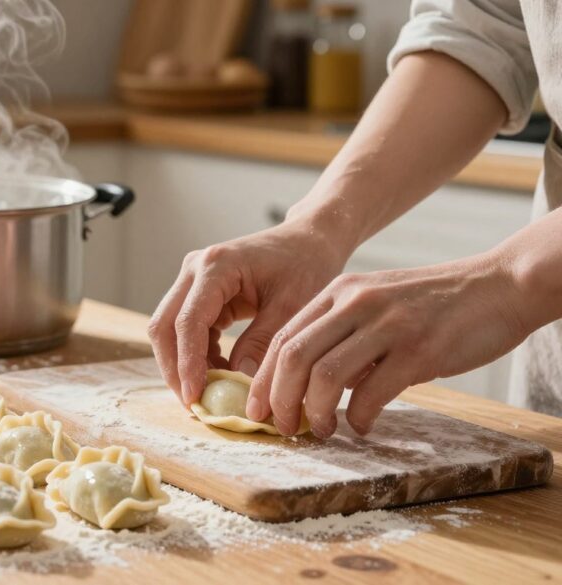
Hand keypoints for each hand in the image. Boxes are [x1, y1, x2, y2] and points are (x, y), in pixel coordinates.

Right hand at [148, 218, 347, 406]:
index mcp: (216, 266)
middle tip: (192, 402)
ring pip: (168, 330)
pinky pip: (187, 330)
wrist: (308, 241)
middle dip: (174, 367)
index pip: (187, 321)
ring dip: (182, 363)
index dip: (187, 362)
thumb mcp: (293, 305)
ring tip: (208, 393)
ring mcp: (193, 281)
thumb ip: (264, 341)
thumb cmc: (305, 265)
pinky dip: (197, 355)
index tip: (195, 396)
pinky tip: (219, 373)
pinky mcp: (199, 294)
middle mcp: (195, 270)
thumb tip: (238, 379)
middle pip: (164, 325)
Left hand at [247, 253, 529, 437]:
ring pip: (324, 374)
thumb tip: (309, 386)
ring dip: (316, 412)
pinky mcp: (419, 348)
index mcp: (339, 293)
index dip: (264, 380)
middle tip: (285, 427)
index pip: (283, 338)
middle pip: (294, 357)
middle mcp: (357, 303)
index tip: (259, 411)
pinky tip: (362, 425)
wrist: (497, 287)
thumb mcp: (375, 307)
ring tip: (323, 430)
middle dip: (280, 400)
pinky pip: (372, 391)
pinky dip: (359, 416)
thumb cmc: (433, 306)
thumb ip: (341, 337)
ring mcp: (387, 324)